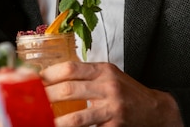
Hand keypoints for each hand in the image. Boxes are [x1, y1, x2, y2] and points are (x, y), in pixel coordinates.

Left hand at [40, 61, 182, 126]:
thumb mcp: (109, 74)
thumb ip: (86, 74)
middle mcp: (108, 87)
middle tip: (32, 100)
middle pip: (70, 90)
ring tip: (43, 120)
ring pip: (78, 117)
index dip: (49, 74)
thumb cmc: (128, 91)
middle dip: (47, 96)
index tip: (34, 79)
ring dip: (57, 120)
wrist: (156, 110)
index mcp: (104, 70)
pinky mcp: (115, 126)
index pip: (70, 68)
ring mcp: (112, 108)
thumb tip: (53, 74)